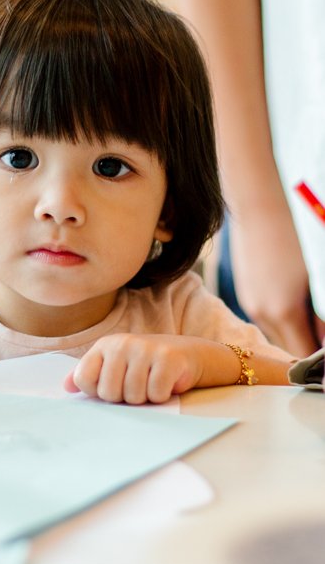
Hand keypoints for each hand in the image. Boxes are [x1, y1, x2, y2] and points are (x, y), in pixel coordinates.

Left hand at [64, 334, 204, 404]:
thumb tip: (66, 387)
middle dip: (124, 398)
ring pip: (133, 396)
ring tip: (152, 383)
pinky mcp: (167, 358)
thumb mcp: (115, 366)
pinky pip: (155, 394)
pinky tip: (166, 383)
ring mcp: (145, 349)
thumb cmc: (146, 366)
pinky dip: (161, 396)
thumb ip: (90, 375)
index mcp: (105, 346)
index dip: (97, 392)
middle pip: (108, 393)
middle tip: (137, 386)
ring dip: (145, 398)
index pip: (83, 379)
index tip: (112, 387)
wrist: (186, 355)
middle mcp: (122, 344)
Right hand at [230, 206, 319, 356]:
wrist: (258, 202)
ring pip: (280, 333)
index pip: (305, 355)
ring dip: (298, 330)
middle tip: (323, 335)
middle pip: (291, 348)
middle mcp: (262, 313)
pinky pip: (268, 317)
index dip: (321, 360)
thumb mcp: (317, 278)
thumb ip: (321, 315)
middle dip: (311, 346)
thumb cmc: (296, 233)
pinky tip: (295, 297)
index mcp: (283, 311)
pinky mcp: (246, 292)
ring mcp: (251, 302)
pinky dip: (284, 316)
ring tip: (313, 313)